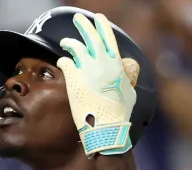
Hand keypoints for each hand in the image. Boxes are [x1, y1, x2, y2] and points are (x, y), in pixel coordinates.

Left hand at [56, 13, 138, 156]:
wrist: (106, 128)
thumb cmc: (120, 114)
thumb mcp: (130, 92)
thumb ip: (127, 77)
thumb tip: (127, 69)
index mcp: (116, 65)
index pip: (109, 39)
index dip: (103, 26)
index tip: (99, 18)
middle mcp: (101, 64)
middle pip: (91, 37)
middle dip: (84, 25)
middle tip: (78, 19)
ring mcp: (86, 71)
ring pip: (76, 47)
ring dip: (70, 42)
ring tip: (66, 42)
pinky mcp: (73, 80)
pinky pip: (65, 63)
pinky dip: (63, 59)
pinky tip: (61, 60)